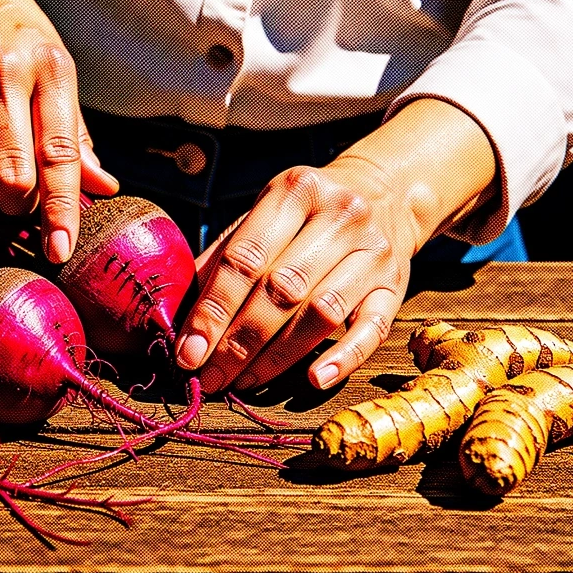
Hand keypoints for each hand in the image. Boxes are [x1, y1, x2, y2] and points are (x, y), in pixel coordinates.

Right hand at [0, 0, 117, 262]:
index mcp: (48, 67)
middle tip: (18, 196)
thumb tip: (103, 186)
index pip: (59, 155)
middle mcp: (0, 70)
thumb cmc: (16, 34)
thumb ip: (75, 133)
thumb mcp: (56, 68)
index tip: (59, 251)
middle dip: (17, 205)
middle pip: (10, 178)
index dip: (60, 210)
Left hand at [175, 157, 416, 391]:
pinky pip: (373, 328)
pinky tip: (314, 379)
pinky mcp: (397, 284)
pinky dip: (343, 357)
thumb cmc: (306, 213)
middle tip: (209, 377)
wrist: (385, 192)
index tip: (187, 351)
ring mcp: (374, 250)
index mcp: (294, 190)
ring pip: (321, 312)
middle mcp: (339, 215)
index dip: (212, 310)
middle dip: (238, 341)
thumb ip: (223, 256)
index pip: (245, 258)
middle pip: (281, 289)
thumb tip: (175, 312)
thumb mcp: (264, 214)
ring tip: (244, 382)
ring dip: (277, 356)